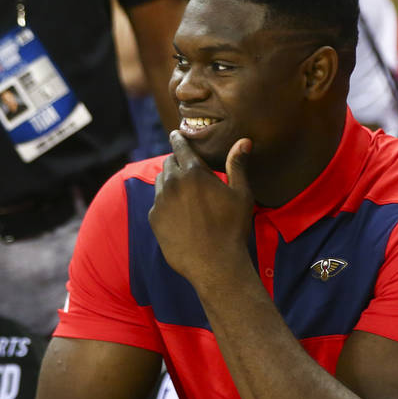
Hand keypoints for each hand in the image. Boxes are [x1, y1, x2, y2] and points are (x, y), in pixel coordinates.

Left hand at [149, 132, 254, 286]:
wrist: (214, 265)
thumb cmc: (232, 229)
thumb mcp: (241, 195)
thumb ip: (237, 165)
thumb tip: (243, 141)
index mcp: (194, 173)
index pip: (180, 146)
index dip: (178, 138)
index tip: (176, 134)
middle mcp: (173, 183)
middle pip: (169, 162)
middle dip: (177, 161)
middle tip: (187, 169)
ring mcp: (161, 202)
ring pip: (161, 181)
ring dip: (170, 181)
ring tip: (183, 191)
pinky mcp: (154, 219)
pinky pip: (157, 203)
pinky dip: (166, 203)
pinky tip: (179, 214)